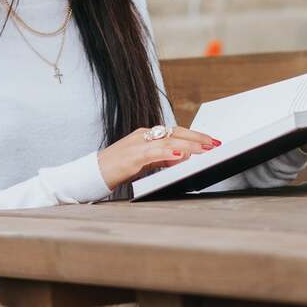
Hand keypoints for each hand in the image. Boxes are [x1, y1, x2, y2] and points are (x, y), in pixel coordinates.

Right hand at [97, 126, 220, 190]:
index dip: (194, 136)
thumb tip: (180, 158)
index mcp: (146, 136)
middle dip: (197, 138)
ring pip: (168, 140)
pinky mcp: (131, 156)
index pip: (175, 132)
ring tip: (205, 149)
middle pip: (175, 132)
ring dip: (189, 145)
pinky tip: (179, 155)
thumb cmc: (115, 169)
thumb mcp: (143, 164)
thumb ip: (161, 159)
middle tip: (215, 144)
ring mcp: (137, 144)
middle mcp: (143, 136)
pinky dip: (167, 153)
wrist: (91, 174)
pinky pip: (152, 152)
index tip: (211, 141)